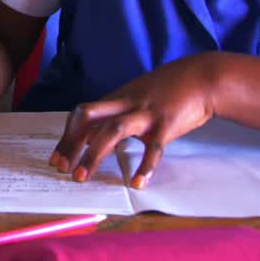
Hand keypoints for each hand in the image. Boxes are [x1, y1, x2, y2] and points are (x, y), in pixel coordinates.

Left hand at [50, 53, 220, 188]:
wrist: (202, 78)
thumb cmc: (169, 89)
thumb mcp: (137, 95)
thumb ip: (118, 111)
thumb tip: (97, 133)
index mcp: (117, 99)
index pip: (83, 115)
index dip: (67, 136)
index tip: (57, 157)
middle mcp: (126, 104)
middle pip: (89, 119)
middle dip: (71, 143)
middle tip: (62, 168)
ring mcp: (145, 113)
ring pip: (112, 131)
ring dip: (93, 154)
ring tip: (83, 177)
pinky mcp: (167, 124)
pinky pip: (154, 148)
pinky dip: (145, 166)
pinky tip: (137, 183)